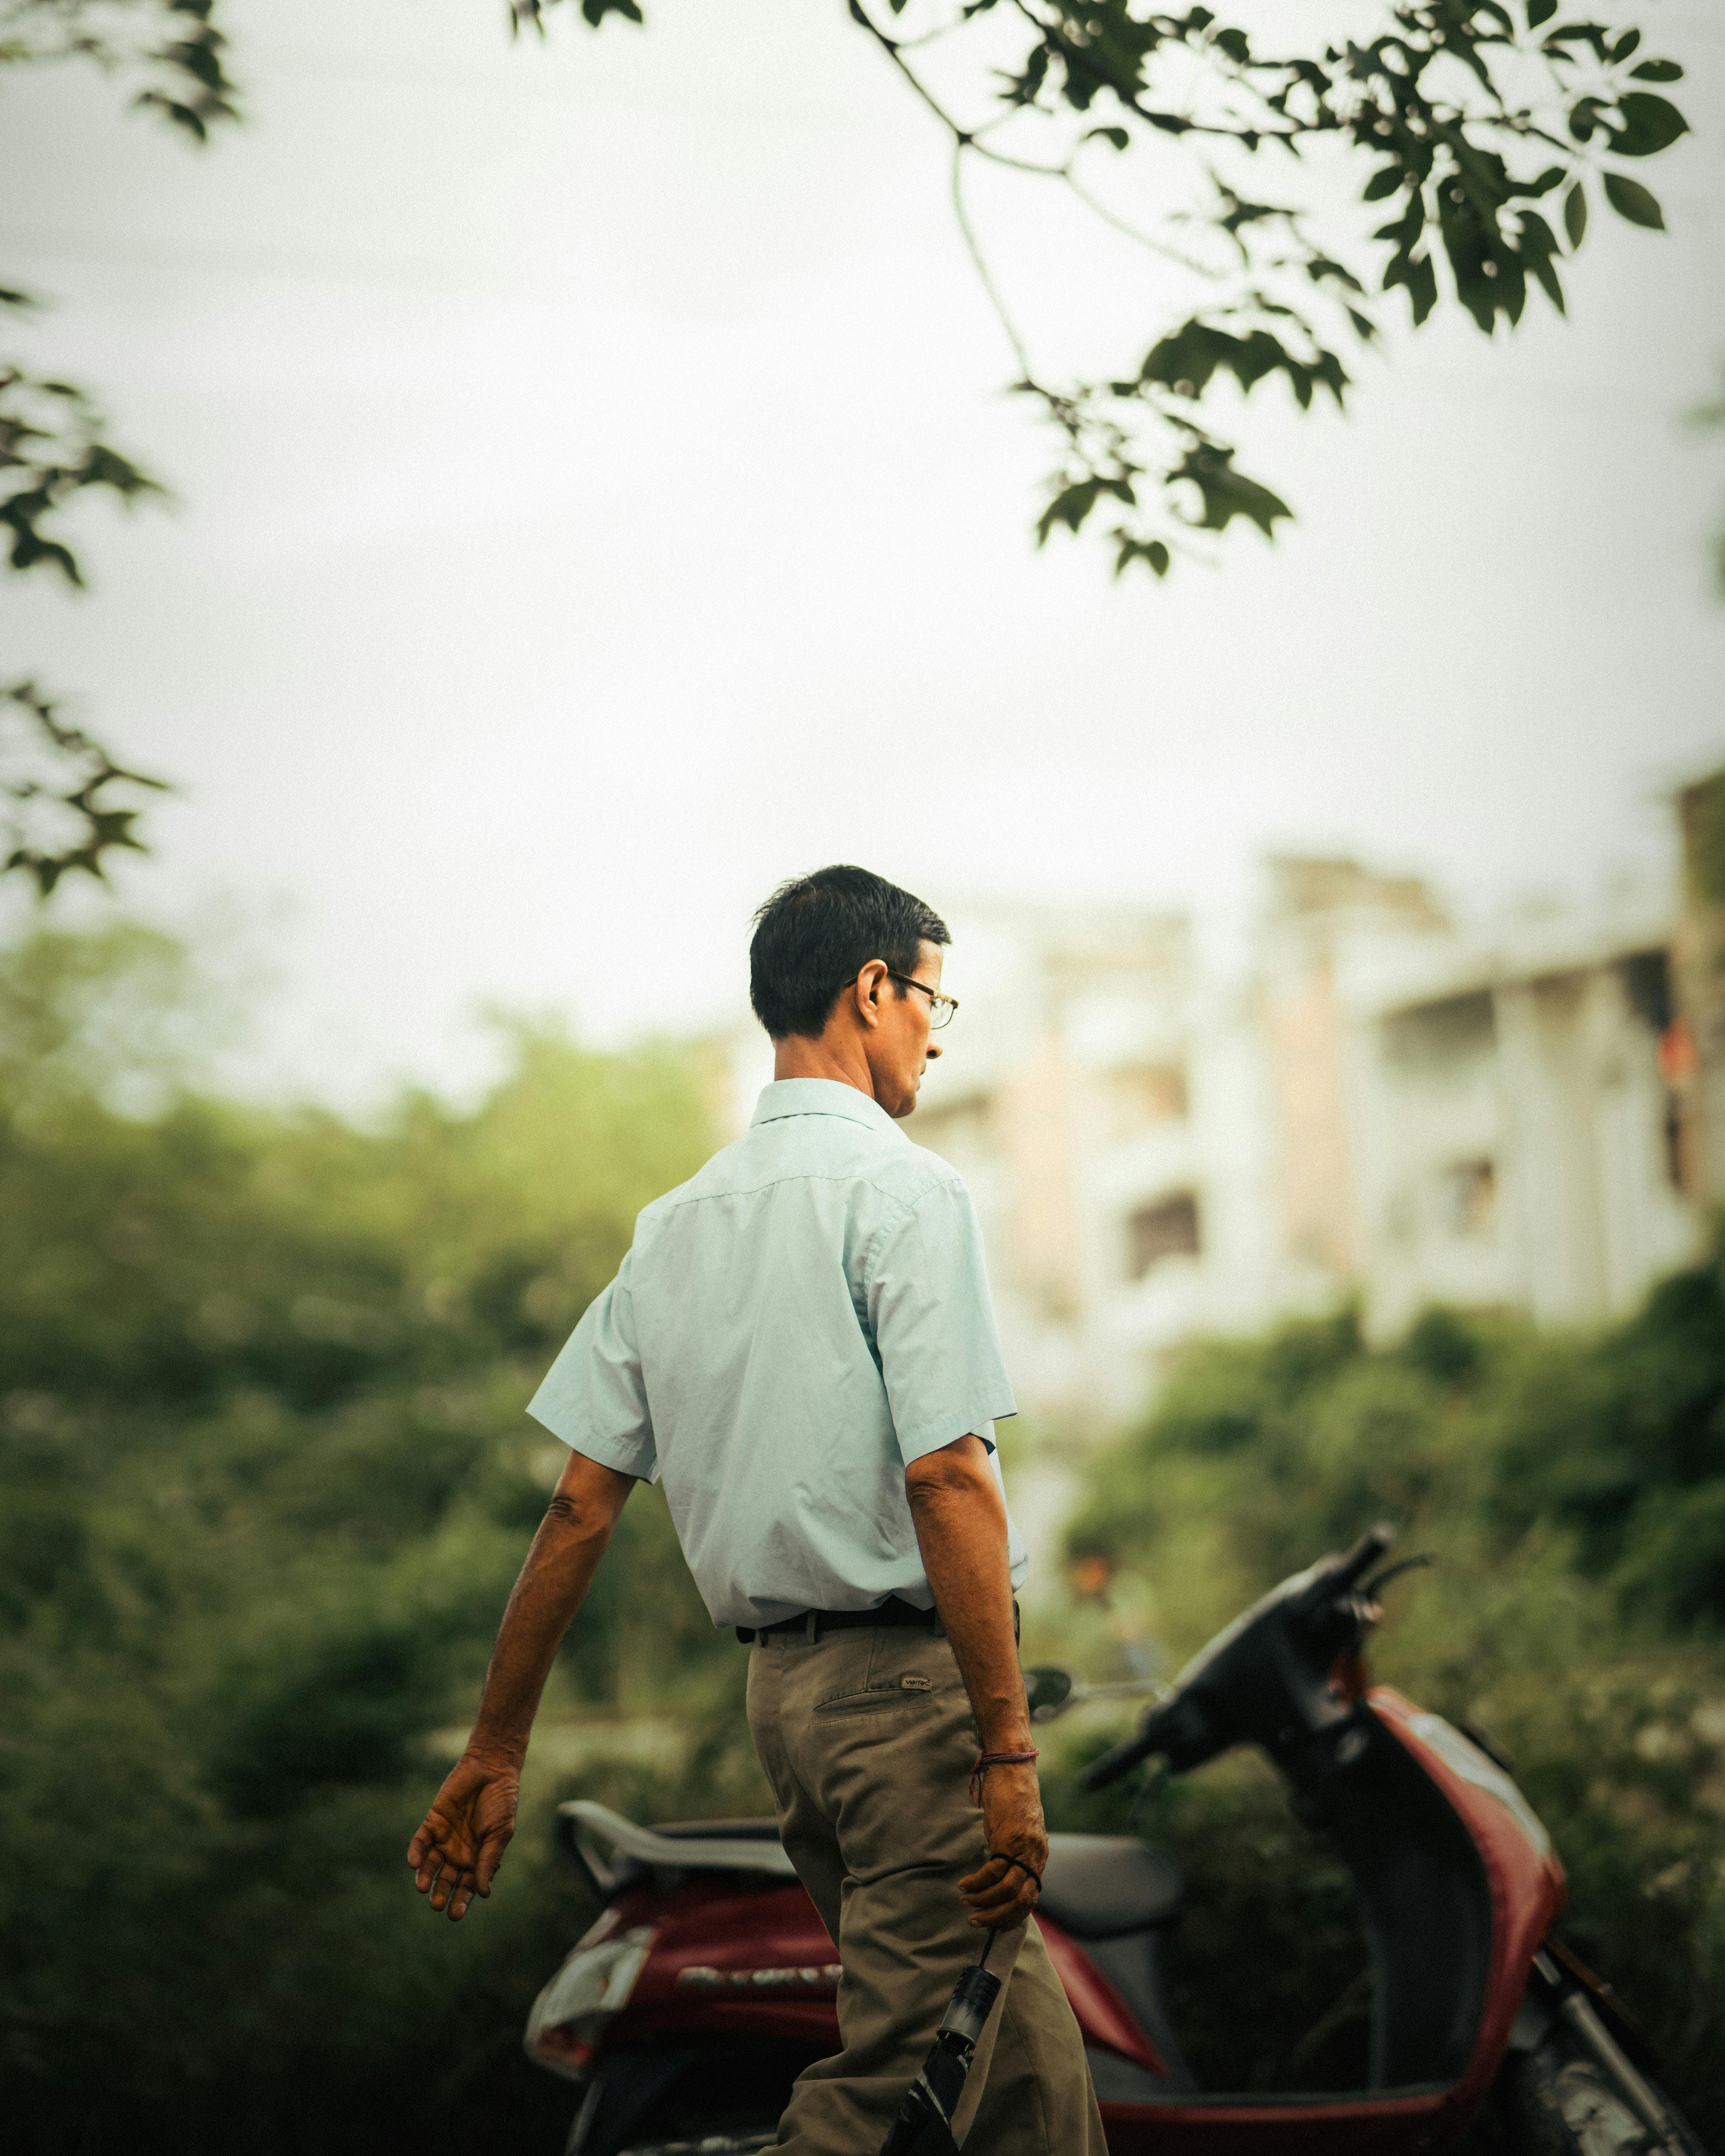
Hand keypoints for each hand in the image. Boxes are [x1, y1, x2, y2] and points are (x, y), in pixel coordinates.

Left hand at [407, 1751, 519, 1920]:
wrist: (491, 1769)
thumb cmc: (501, 1802)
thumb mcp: (499, 1833)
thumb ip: (489, 1860)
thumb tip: (482, 1892)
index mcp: (478, 1858)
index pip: (467, 1885)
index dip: (461, 1900)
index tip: (454, 1914)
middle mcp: (459, 1852)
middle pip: (447, 1879)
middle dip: (441, 1893)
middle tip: (437, 1905)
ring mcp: (444, 1838)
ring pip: (430, 1864)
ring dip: (426, 1877)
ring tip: (423, 1888)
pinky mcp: (432, 1822)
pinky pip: (421, 1841)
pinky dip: (416, 1853)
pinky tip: (415, 1863)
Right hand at [959, 1759, 1047, 1930]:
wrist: (1013, 1767)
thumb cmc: (1012, 1796)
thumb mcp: (1016, 1830)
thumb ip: (1013, 1851)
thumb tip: (1000, 1871)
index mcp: (1038, 1856)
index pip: (1030, 1898)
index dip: (1012, 1916)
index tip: (994, 1925)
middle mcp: (1035, 1856)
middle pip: (1021, 1900)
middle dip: (997, 1916)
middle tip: (976, 1921)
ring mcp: (1024, 1848)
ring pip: (1007, 1890)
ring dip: (984, 1901)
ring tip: (965, 1901)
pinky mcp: (1009, 1838)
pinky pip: (993, 1870)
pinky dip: (977, 1882)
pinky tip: (964, 1883)